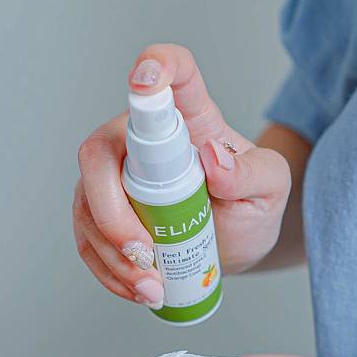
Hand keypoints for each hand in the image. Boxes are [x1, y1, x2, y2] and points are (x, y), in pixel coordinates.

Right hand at [74, 43, 290, 308]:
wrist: (235, 244)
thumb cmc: (251, 206)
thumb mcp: (270, 189)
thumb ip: (252, 173)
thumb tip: (212, 159)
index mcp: (188, 118)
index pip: (171, 76)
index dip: (155, 67)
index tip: (147, 79)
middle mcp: (140, 142)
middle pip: (99, 153)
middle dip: (112, 212)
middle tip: (146, 256)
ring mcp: (116, 179)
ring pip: (85, 205)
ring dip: (112, 254)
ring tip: (152, 288)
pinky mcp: (104, 215)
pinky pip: (88, 241)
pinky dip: (108, 271)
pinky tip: (138, 290)